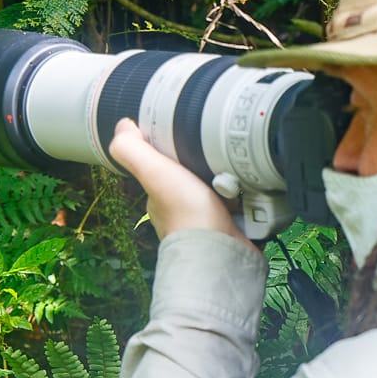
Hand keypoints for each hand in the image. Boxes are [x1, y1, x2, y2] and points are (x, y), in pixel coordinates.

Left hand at [108, 118, 246, 243]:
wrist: (221, 251)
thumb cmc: (186, 211)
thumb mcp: (153, 172)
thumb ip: (132, 150)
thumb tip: (122, 126)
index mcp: (161, 196)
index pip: (165, 165)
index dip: (173, 148)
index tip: (188, 130)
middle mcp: (182, 209)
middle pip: (196, 175)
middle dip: (208, 161)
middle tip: (222, 143)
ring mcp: (209, 220)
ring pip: (220, 188)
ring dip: (231, 176)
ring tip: (241, 158)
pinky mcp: (235, 227)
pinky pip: (243, 203)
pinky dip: (248, 193)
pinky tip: (253, 180)